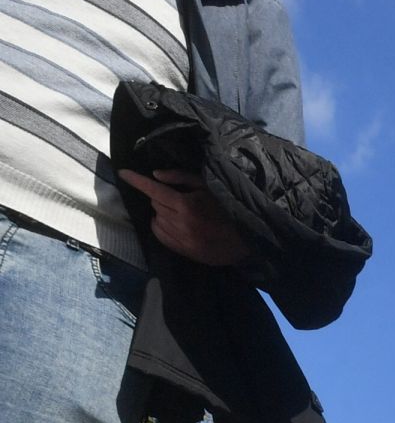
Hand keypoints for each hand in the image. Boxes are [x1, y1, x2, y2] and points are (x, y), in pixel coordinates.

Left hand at [117, 169, 251, 265]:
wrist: (243, 242)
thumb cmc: (227, 211)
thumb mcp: (208, 187)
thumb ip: (182, 178)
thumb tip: (156, 176)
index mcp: (186, 205)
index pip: (154, 190)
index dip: (137, 180)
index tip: (122, 173)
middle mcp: (179, 222)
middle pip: (155, 203)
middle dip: (161, 197)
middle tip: (178, 198)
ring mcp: (179, 238)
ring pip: (156, 218)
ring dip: (162, 212)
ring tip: (179, 213)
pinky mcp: (180, 249)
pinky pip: (158, 233)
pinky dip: (161, 225)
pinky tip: (174, 224)